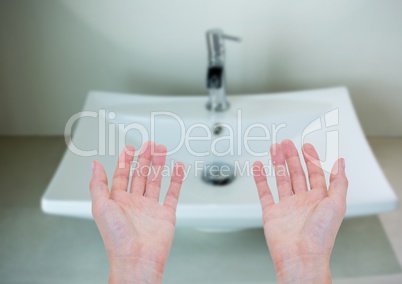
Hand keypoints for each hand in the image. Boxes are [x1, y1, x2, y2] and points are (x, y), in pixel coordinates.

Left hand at [89, 142, 183, 283]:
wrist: (137, 258)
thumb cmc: (117, 238)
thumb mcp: (100, 207)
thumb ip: (98, 184)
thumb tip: (94, 165)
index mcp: (118, 201)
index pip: (122, 174)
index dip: (125, 160)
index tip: (130, 148)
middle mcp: (134, 203)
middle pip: (140, 174)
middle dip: (144, 158)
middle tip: (150, 145)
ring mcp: (151, 208)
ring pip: (155, 180)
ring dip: (158, 165)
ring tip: (162, 151)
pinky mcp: (166, 214)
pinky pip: (172, 193)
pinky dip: (176, 180)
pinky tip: (177, 169)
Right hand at [253, 140, 347, 283]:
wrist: (301, 256)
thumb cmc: (320, 235)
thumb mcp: (337, 204)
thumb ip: (339, 181)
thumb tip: (341, 161)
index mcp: (319, 199)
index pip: (315, 173)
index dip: (311, 158)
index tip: (306, 145)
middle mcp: (302, 201)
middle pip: (296, 173)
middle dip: (291, 157)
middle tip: (286, 143)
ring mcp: (286, 206)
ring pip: (281, 179)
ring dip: (277, 163)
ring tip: (274, 149)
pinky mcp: (271, 212)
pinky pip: (264, 192)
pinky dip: (260, 179)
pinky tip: (259, 167)